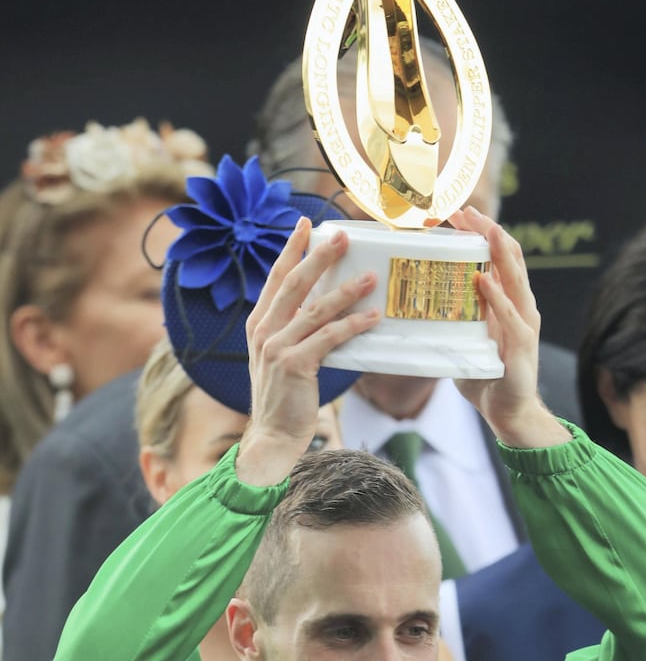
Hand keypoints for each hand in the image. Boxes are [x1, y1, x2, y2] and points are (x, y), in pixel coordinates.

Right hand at [236, 217, 378, 485]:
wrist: (272, 436)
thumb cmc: (284, 398)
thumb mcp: (281, 357)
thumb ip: (295, 331)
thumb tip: (326, 308)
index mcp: (258, 324)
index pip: (275, 278)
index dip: (291, 250)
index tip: (305, 225)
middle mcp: (264, 331)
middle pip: (294, 284)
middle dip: (319, 257)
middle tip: (342, 236)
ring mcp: (276, 347)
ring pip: (316, 309)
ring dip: (346, 291)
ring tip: (372, 277)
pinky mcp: (294, 365)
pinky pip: (328, 338)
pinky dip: (352, 325)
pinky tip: (372, 318)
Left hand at [448, 206, 569, 448]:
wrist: (508, 412)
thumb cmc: (487, 376)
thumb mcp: (466, 339)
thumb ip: (453, 318)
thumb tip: (417, 303)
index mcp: (508, 302)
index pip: (498, 257)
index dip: (482, 233)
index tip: (461, 215)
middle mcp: (520, 307)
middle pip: (508, 258)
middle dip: (488, 231)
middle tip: (466, 212)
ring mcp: (524, 324)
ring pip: (515, 279)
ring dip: (498, 253)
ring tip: (484, 230)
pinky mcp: (521, 346)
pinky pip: (509, 316)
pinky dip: (497, 297)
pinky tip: (484, 281)